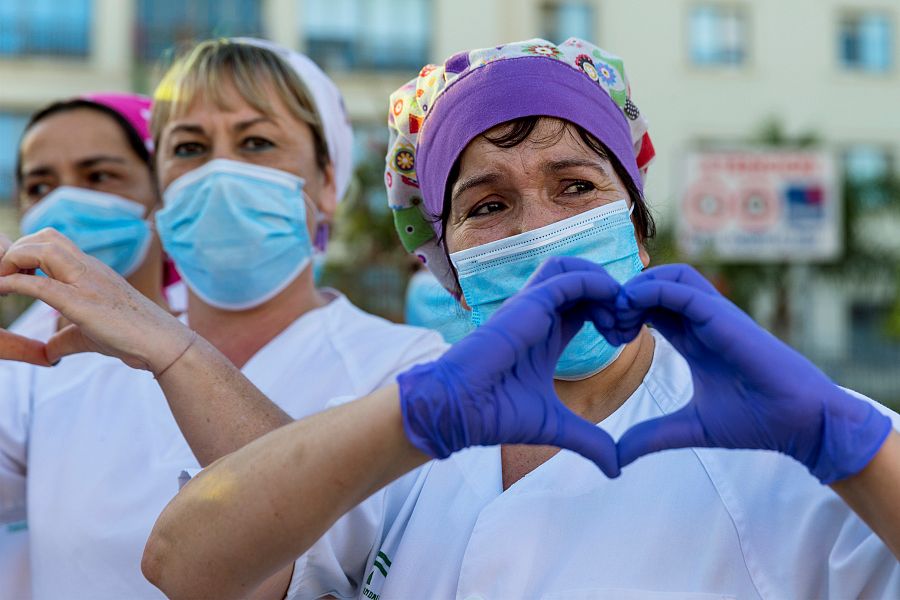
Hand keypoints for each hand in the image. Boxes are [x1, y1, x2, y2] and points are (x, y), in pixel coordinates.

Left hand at [0, 228, 193, 372]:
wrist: (161, 342)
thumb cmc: (132, 338)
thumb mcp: (90, 335)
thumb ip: (65, 339)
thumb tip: (48, 353)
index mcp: (91, 271)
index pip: (52, 243)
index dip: (25, 251)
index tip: (10, 273)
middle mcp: (88, 268)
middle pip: (43, 236)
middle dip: (15, 250)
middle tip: (3, 276)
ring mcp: (86, 281)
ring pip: (41, 249)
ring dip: (12, 260)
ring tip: (1, 282)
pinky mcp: (82, 302)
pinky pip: (40, 284)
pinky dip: (14, 284)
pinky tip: (2, 292)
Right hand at [397, 256, 622, 476]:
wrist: (463, 411)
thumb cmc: (499, 415)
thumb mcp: (558, 427)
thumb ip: (590, 441)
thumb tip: (617, 468)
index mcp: (547, 334)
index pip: (585, 305)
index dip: (611, 312)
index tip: (627, 338)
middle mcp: (539, 315)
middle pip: (582, 280)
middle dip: (613, 294)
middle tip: (628, 325)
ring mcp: (532, 306)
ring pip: (572, 267)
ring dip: (603, 282)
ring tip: (618, 314)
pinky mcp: (527, 303)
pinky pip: (567, 278)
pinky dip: (595, 284)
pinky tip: (611, 308)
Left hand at [616, 264, 892, 483]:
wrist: (801, 424)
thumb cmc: (756, 421)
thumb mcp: (689, 427)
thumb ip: (651, 436)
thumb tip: (616, 458)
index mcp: (693, 337)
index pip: (650, 306)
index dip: (623, 313)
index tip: (605, 337)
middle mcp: (702, 320)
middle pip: (656, 283)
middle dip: (624, 297)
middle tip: (607, 328)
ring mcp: (714, 315)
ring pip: (669, 275)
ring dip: (636, 289)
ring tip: (619, 322)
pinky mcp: (723, 316)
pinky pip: (680, 289)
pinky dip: (649, 293)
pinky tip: (631, 319)